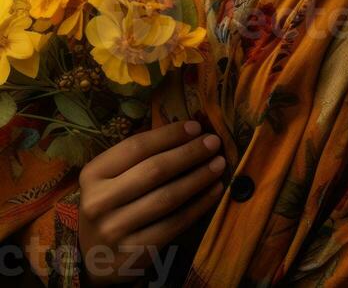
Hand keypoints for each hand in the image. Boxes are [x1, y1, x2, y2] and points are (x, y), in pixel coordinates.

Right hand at [77, 119, 225, 285]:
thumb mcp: (111, 177)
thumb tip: (188, 132)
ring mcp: (115, 230)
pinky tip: (213, 191)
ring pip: (167, 197)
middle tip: (213, 142)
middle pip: (154, 170)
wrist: (92, 257)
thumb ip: (139, 157)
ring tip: (218, 164)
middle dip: (189, 153)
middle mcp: (99, 202)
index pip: (136, 147)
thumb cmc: (111, 203)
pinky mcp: (134, 253)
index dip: (169, 135)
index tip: (196, 126)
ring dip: (199, 177)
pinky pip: (174, 224)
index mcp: (93, 174)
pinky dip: (198, 205)